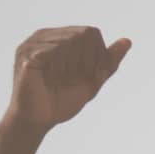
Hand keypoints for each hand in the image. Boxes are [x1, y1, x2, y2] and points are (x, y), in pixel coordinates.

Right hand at [6, 26, 130, 133]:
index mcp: (58, 37)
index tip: (93, 77)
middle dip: (88, 61)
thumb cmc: (61, 101)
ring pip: (70, 41)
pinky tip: (52, 81)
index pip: (91, 32)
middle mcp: (43, 35)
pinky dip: (60, 70)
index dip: (99, 55)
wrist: (37, 122)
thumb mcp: (92, 80)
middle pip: (83, 34)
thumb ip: (108, 61)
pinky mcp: (26, 55)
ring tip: (61, 81)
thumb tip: (127, 41)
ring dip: (73, 67)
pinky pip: (55, 52)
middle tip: (78, 81)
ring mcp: (33, 43)